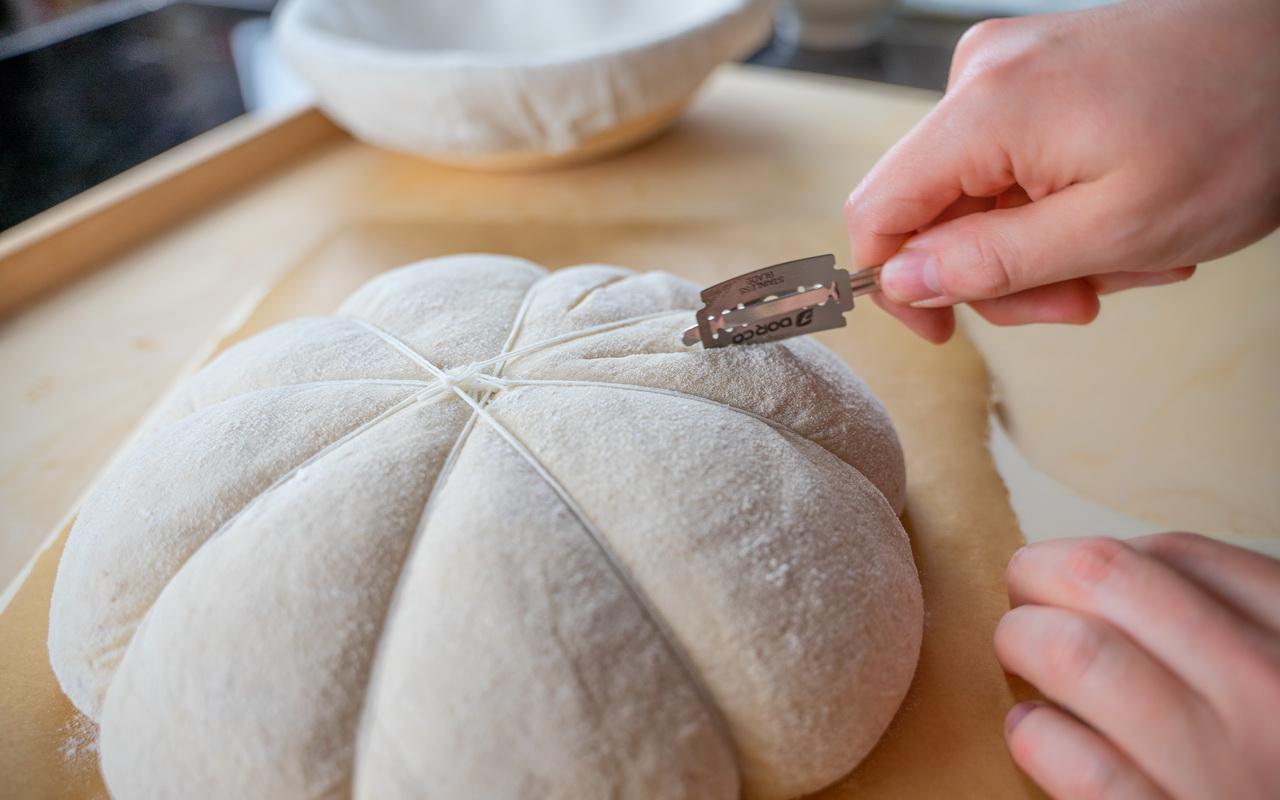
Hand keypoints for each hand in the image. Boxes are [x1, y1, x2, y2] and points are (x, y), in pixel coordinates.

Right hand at [844, 0, 1279, 342]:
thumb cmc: (1240, 129)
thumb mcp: (1114, 230)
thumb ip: (993, 262)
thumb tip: (899, 282)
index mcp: (985, 109)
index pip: (877, 212)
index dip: (896, 285)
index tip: (947, 329)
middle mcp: (982, 77)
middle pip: (932, 210)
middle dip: (1001, 271)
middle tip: (1080, 302)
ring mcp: (1011, 69)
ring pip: (979, 195)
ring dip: (1043, 246)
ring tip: (1126, 256)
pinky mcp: (1040, 72)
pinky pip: (1014, 163)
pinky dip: (1060, 205)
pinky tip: (1123, 213)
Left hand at [996, 534, 1279, 798]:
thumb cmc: (1268, 764)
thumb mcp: (1278, 682)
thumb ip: (1228, 629)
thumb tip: (1107, 577)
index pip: (1178, 556)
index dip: (1098, 558)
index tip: (1070, 582)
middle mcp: (1271, 699)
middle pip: (1107, 578)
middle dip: (1038, 575)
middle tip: (1020, 598)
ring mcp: (1225, 773)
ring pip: (1076, 654)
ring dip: (1022, 644)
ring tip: (1020, 661)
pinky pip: (1077, 764)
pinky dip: (1034, 734)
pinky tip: (1034, 734)